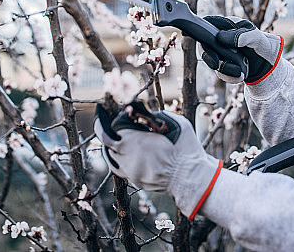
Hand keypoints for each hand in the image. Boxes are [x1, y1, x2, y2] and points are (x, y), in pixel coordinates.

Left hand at [94, 107, 222, 217]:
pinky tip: (120, 152)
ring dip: (110, 145)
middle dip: (104, 130)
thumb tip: (144, 113)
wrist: (191, 177)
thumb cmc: (185, 148)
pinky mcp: (135, 181)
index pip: (110, 129)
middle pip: (106, 142)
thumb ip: (156, 116)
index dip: (109, 120)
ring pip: (110, 157)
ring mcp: (130, 172)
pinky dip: (117, 158)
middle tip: (102, 122)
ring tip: (112, 136)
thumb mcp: (175, 123)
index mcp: (134, 141)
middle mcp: (127, 158)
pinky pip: (118, 168)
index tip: (109, 113)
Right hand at [200, 16, 282, 83]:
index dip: (205, 30)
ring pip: (212, 61)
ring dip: (225, 68)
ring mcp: (221, 53)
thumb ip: (242, 35)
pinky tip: (242, 75)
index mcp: (228, 25)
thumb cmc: (264, 47)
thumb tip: (221, 37)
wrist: (269, 65)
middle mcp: (221, 38)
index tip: (212, 42)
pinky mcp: (223, 66)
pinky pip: (220, 73)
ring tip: (240, 71)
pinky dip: (230, 76)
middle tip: (216, 63)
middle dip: (210, 56)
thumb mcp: (257, 39)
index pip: (209, 22)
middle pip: (204, 44)